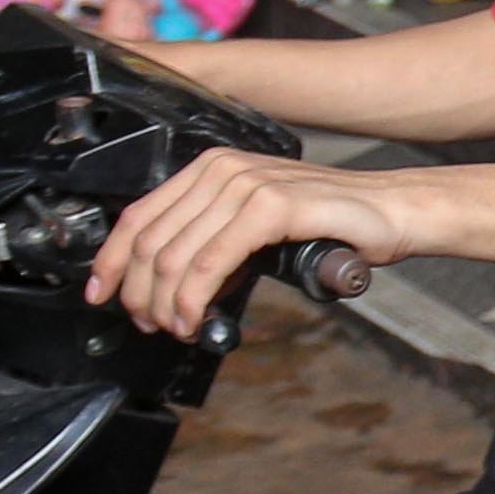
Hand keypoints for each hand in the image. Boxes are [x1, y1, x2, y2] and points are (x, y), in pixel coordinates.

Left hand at [84, 147, 413, 337]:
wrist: (392, 213)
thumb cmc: (332, 224)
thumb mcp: (257, 226)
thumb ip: (214, 239)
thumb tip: (172, 283)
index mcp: (210, 167)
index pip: (140, 214)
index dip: (113, 259)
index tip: (103, 293)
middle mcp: (221, 168)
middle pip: (152, 239)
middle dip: (139, 292)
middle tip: (149, 323)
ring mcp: (246, 183)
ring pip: (176, 256)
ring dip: (165, 303)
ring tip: (175, 327)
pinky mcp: (270, 206)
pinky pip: (212, 262)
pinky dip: (194, 298)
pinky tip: (194, 317)